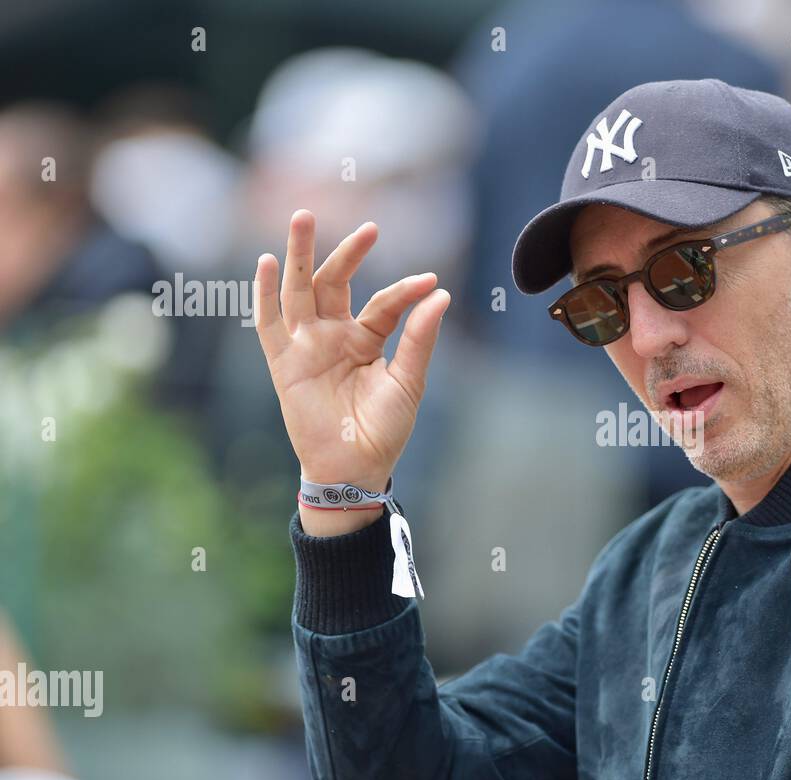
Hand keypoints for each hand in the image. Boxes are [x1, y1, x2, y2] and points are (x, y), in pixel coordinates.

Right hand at [253, 210, 450, 533]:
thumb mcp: (408, 381)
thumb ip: (419, 337)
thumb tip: (441, 293)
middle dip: (346, 252)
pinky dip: (265, 292)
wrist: (354, 467)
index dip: (405, 291)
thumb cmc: (383, 429)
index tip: (430, 280)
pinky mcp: (283, 362)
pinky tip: (267, 261)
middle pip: (334, 282)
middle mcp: (334, 336)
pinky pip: (269, 322)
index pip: (384, 303)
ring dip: (298, 254)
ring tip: (303, 217)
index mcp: (366, 339)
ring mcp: (306, 346)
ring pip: (299, 290)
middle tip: (368, 227)